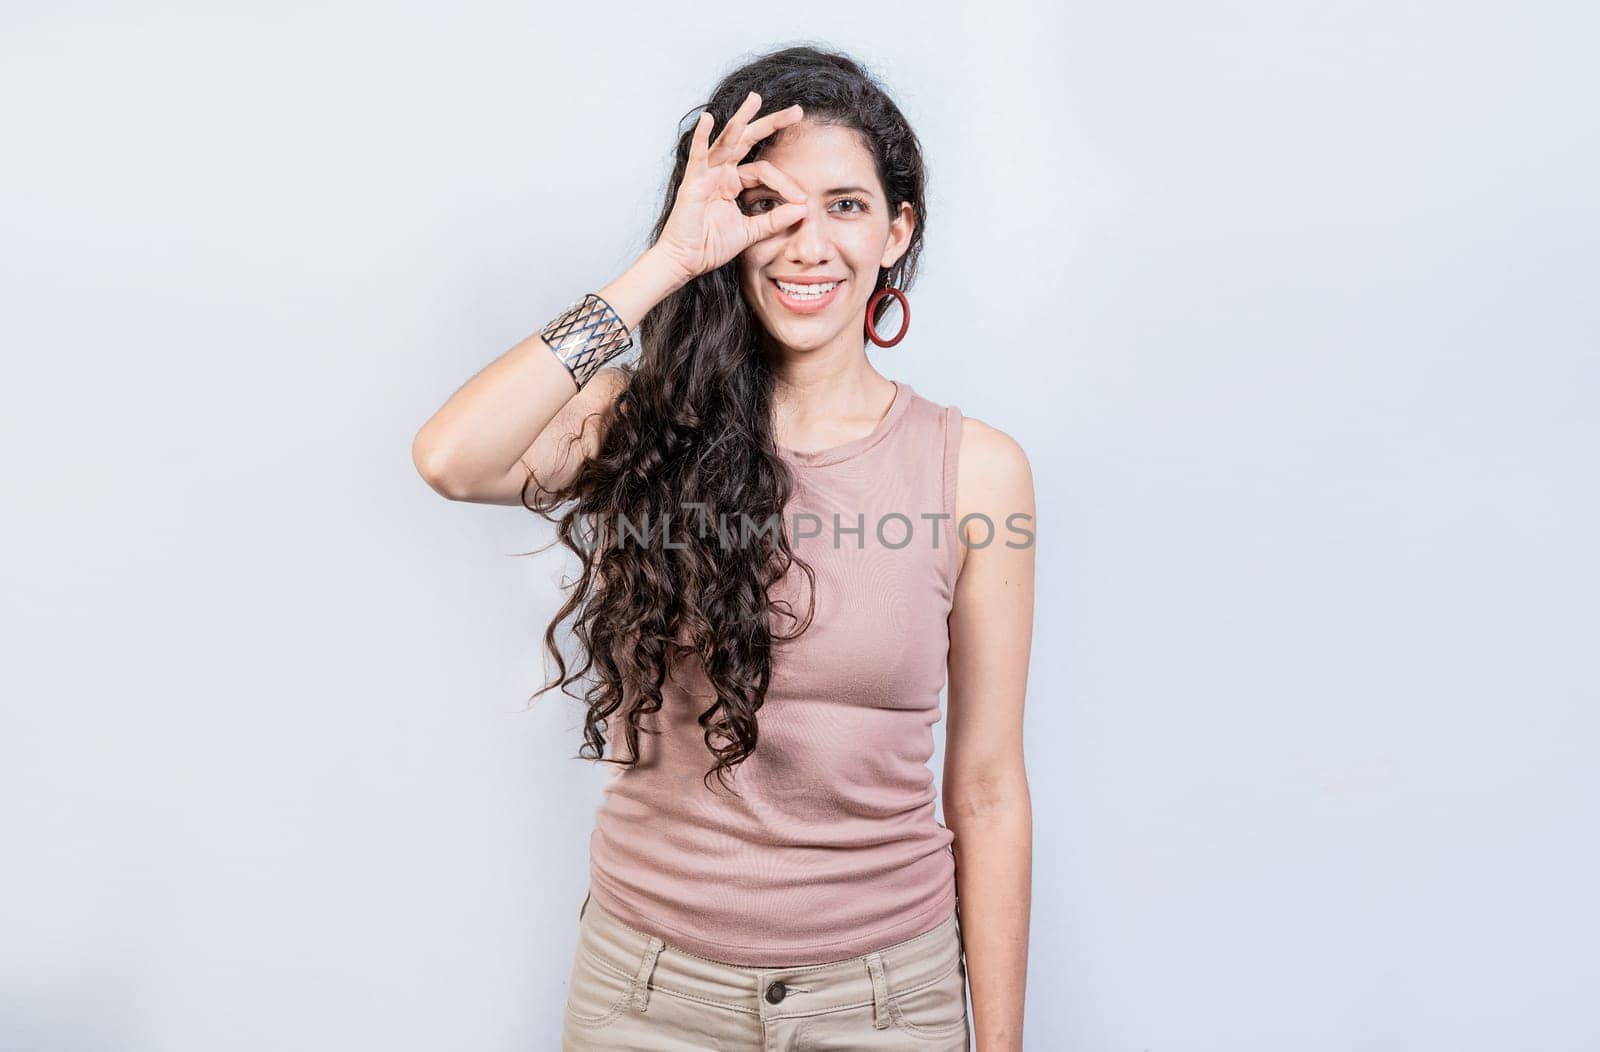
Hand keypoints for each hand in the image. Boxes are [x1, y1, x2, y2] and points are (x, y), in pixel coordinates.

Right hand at [652, 91, 808, 283]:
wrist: (686, 262)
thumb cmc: (710, 246)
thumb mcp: (751, 231)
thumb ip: (775, 219)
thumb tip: (803, 208)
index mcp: (731, 182)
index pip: (764, 170)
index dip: (785, 183)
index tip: (802, 199)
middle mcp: (719, 172)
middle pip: (748, 140)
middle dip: (771, 124)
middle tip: (796, 111)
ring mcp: (705, 174)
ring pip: (726, 140)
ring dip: (741, 119)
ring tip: (755, 100)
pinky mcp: (693, 182)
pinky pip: (698, 156)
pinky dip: (701, 137)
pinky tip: (708, 119)